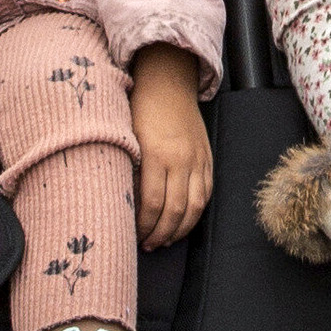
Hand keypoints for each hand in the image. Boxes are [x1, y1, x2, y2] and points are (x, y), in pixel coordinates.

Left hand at [129, 48, 212, 248]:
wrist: (168, 83)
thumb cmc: (140, 108)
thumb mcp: (127, 136)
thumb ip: (128, 169)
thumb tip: (123, 204)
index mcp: (157, 154)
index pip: (153, 202)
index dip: (144, 225)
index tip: (133, 236)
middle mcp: (181, 159)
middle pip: (175, 209)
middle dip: (161, 233)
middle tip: (148, 246)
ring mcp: (198, 159)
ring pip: (195, 205)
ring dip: (181, 228)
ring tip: (166, 241)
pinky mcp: (207, 157)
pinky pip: (207, 191)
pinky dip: (197, 211)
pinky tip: (184, 222)